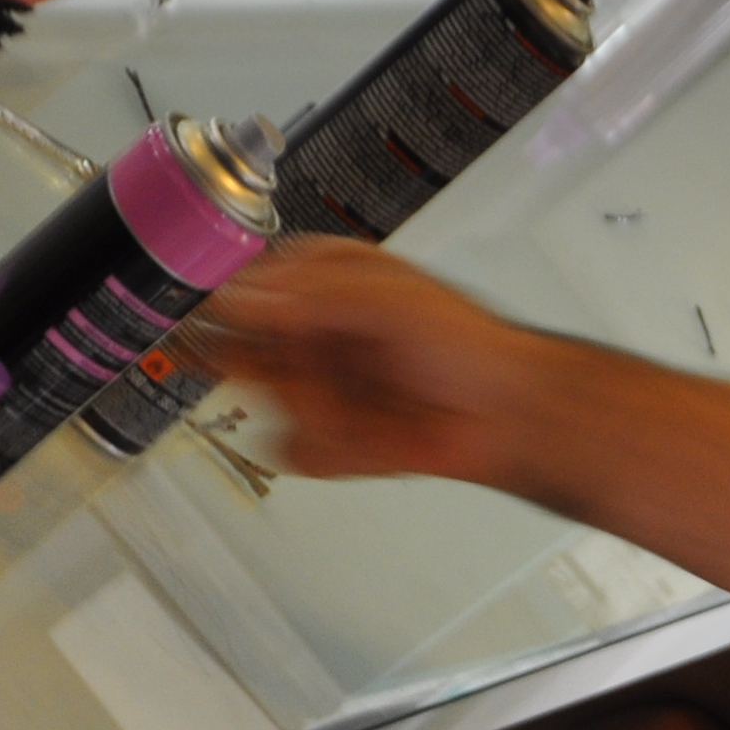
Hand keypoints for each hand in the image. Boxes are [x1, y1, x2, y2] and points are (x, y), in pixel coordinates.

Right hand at [189, 237, 549, 489]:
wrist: (506, 415)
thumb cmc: (467, 345)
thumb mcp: (391, 298)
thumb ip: (316, 295)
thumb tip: (243, 297)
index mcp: (315, 281)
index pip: (239, 285)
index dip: (223, 301)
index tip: (227, 315)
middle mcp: (304, 332)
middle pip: (235, 348)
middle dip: (258, 361)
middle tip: (296, 364)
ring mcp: (309, 385)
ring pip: (266, 403)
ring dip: (314, 407)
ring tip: (370, 401)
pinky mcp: (322, 436)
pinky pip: (294, 449)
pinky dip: (329, 448)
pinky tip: (376, 434)